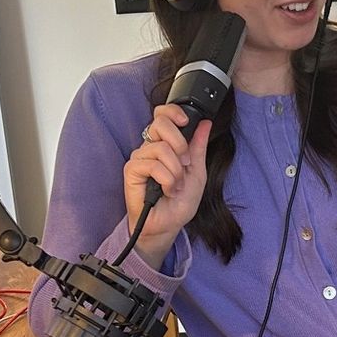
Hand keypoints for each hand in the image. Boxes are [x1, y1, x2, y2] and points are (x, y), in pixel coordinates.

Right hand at [122, 104, 212, 263]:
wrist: (169, 225)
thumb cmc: (179, 201)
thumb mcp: (197, 171)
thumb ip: (199, 146)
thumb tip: (205, 123)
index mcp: (165, 144)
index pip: (162, 115)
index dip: (173, 112)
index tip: (186, 122)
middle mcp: (150, 147)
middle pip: (160, 123)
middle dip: (179, 143)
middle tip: (185, 164)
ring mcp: (139, 158)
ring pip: (161, 148)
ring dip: (176, 170)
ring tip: (176, 185)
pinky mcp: (131, 171)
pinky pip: (153, 165)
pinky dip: (167, 179)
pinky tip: (167, 190)